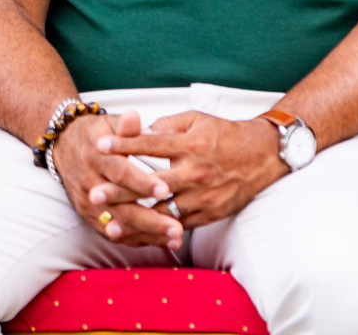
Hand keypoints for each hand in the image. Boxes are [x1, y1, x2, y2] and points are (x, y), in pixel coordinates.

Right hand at [51, 111, 183, 249]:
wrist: (63, 146)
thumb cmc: (94, 135)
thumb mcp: (108, 125)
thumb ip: (125, 126)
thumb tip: (134, 116)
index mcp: (97, 157)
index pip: (120, 173)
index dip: (142, 182)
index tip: (165, 189)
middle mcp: (90, 183)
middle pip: (120, 206)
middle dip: (149, 219)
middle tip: (176, 227)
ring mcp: (88, 203)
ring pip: (119, 224)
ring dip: (147, 234)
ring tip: (175, 239)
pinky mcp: (88, 216)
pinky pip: (113, 233)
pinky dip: (137, 239)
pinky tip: (162, 243)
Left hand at [99, 111, 285, 228]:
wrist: (263, 156)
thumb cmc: (225, 135)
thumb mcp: (196, 120)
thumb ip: (166, 125)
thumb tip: (139, 130)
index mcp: (190, 145)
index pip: (150, 144)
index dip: (123, 144)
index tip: (98, 146)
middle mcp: (195, 172)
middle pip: (151, 184)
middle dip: (120, 190)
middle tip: (94, 194)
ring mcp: (203, 196)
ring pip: (162, 212)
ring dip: (135, 219)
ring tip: (109, 224)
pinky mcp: (209, 213)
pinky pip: (179, 225)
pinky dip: (157, 231)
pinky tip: (138, 236)